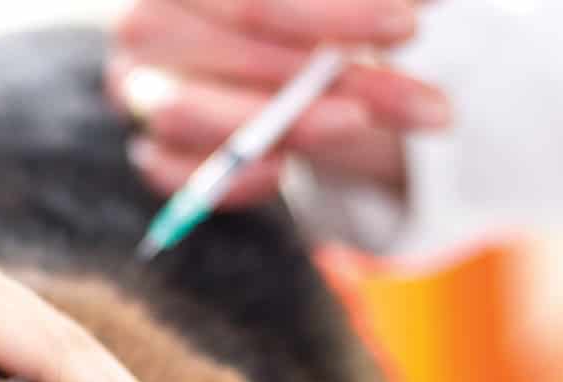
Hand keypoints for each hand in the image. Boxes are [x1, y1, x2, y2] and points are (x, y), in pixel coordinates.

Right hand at [109, 0, 449, 205]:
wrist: (251, 48)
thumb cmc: (294, 12)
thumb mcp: (319, 2)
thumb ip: (354, 3)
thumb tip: (420, 5)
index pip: (255, 1)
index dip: (336, 15)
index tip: (408, 27)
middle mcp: (144, 23)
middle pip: (243, 55)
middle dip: (340, 81)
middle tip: (424, 104)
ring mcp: (138, 89)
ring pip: (201, 116)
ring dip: (293, 128)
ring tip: (360, 127)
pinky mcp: (147, 147)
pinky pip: (177, 176)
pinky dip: (230, 181)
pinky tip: (284, 172)